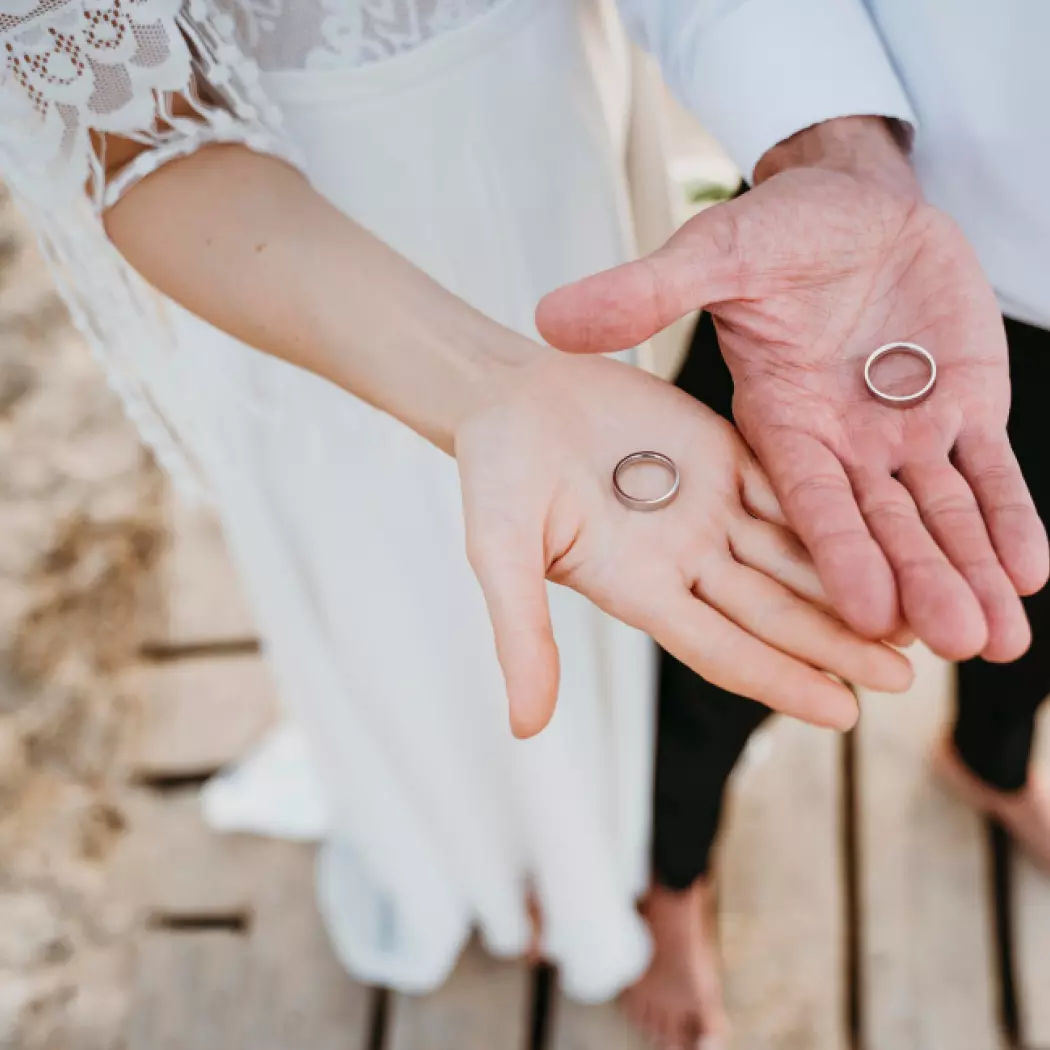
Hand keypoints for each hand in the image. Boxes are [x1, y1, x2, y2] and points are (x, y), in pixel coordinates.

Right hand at [456, 348, 911, 736]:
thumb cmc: (494, 472)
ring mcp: (706, 508)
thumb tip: (525, 728)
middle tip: (905, 678)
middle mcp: (682, 559)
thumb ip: (522, 634)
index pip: (720, 646)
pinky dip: (835, 513)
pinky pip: (788, 487)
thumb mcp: (501, 553)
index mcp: (637, 588)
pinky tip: (885, 532)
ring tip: (915, 617)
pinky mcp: (723, 456)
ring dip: (849, 586)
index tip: (843, 713)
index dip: (779, 678)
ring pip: (792, 554)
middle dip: (836, 643)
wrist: (509, 395)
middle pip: (772, 609)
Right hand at [536, 120, 1047, 662]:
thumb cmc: (772, 225)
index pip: (801, 509)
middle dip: (914, 586)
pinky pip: (984, 472)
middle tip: (952, 645)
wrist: (852, 196)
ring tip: (999, 636)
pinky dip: (1005, 516)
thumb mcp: (710, 253)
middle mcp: (829, 450)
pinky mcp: (955, 409)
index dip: (828, 573)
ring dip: (966, 571)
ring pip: (932, 517)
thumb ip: (642, 294)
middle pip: (871, 533)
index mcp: (769, 428)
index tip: (859, 634)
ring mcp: (894, 435)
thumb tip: (550, 316)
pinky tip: (1027, 570)